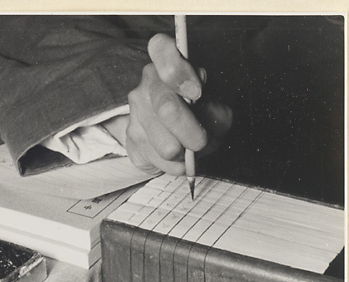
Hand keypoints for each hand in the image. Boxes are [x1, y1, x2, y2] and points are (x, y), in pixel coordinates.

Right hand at [104, 33, 231, 175]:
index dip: (179, 72)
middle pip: (166, 108)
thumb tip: (209, 119)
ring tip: (190, 148)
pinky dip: (177, 166)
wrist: (170, 138)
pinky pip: (162, 163)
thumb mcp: (214, 106)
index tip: (196, 92)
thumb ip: (216, 110)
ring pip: (167, 145)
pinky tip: (179, 158)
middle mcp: (146, 86)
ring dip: (186, 153)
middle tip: (201, 141)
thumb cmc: (197, 115)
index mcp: (166, 63)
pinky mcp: (132, 142)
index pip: (161, 49)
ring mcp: (136, 115)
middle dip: (191, 132)